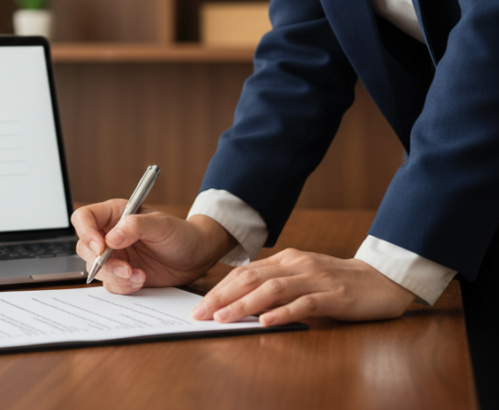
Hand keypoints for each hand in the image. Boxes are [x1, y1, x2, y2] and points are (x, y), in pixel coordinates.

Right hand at [71, 201, 235, 293]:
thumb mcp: (160, 225)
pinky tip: (141, 280)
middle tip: (125, 268)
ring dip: (115, 276)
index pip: (84, 218)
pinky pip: (110, 284)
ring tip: (139, 275)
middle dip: (102, 262)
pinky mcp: (121, 275)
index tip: (100, 247)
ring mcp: (114, 256)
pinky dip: (124, 286)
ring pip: (95, 269)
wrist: (195, 257)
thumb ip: (135, 226)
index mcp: (113, 214)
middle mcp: (109, 234)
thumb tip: (111, 238)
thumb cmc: (179, 233)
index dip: (85, 231)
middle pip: (85, 247)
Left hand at [192, 248, 415, 325]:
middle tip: (200, 313)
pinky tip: (266, 322)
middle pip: (252, 279)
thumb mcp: (304, 281)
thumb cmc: (339, 285)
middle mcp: (297, 265)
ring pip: (272, 289)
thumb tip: (243, 308)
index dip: (220, 289)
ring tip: (223, 318)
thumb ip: (278, 289)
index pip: (245, 273)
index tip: (199, 305)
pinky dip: (283, 312)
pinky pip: (304, 303)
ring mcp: (316, 278)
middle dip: (222, 297)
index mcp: (287, 260)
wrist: (384, 280)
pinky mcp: (335, 296)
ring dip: (244, 305)